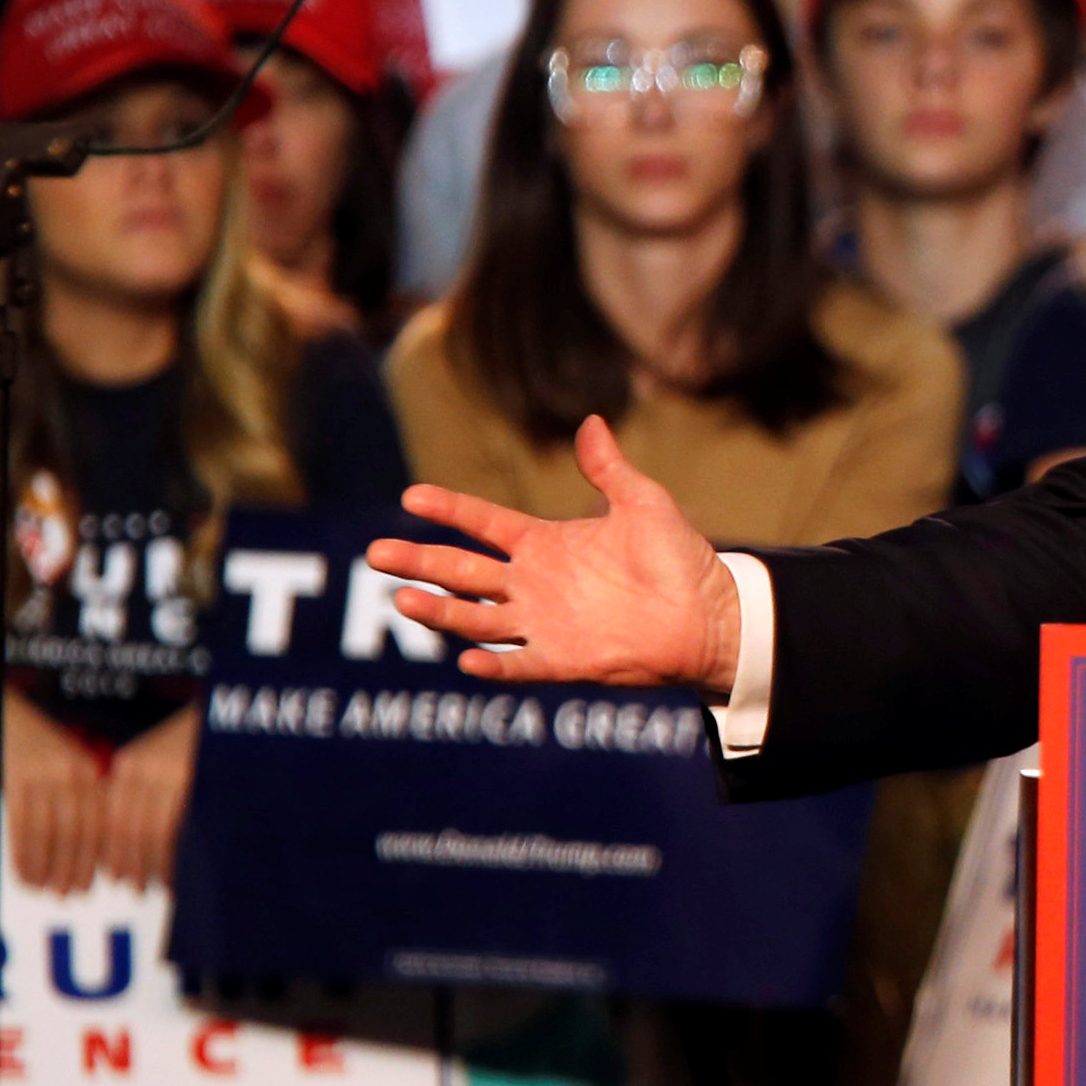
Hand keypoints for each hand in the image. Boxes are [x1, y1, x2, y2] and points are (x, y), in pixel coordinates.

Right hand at [3, 695, 101, 893]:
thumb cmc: (38, 747)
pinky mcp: (17, 778)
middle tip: (71, 895)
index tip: (98, 882)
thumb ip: (79, 799)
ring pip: (50, 831)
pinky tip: (24, 874)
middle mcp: (72, 772)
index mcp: (89, 771)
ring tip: (45, 890)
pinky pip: (22, 822)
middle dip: (76, 867)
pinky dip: (24, 853)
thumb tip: (90, 849)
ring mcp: (44, 775)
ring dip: (47, 866)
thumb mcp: (67, 767)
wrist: (8, 712)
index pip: (101, 821)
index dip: (100, 855)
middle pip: (79, 830)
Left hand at [95, 709, 195, 889]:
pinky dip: (178, 854)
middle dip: (132, 863)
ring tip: (161, 885)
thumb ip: (148, 793)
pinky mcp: (195, 779)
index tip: (117, 874)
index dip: (114, 851)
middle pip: (129, 828)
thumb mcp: (165, 761)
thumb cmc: (202, 740)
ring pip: (153, 832)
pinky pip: (181, 827)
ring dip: (155, 864)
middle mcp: (143, 768)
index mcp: (130, 764)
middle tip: (136, 888)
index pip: (112, 817)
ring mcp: (170, 773)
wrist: (237, 708)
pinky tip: (181, 868)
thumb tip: (132, 842)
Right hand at [366, 416, 739, 690]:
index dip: (448, 510)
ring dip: (440, 611)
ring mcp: (543, 624)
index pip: (483, 524)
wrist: (711, 616)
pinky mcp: (563, 661)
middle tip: (374, 554)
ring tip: (402, 598)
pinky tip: (468, 659)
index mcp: (546, 544)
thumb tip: (591, 421)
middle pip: (462, 572)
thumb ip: (609, 469)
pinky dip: (495, 664)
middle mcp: (533, 584)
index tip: (410, 497)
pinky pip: (520, 664)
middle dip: (419, 562)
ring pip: (476, 617)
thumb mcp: (644, 504)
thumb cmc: (680, 560)